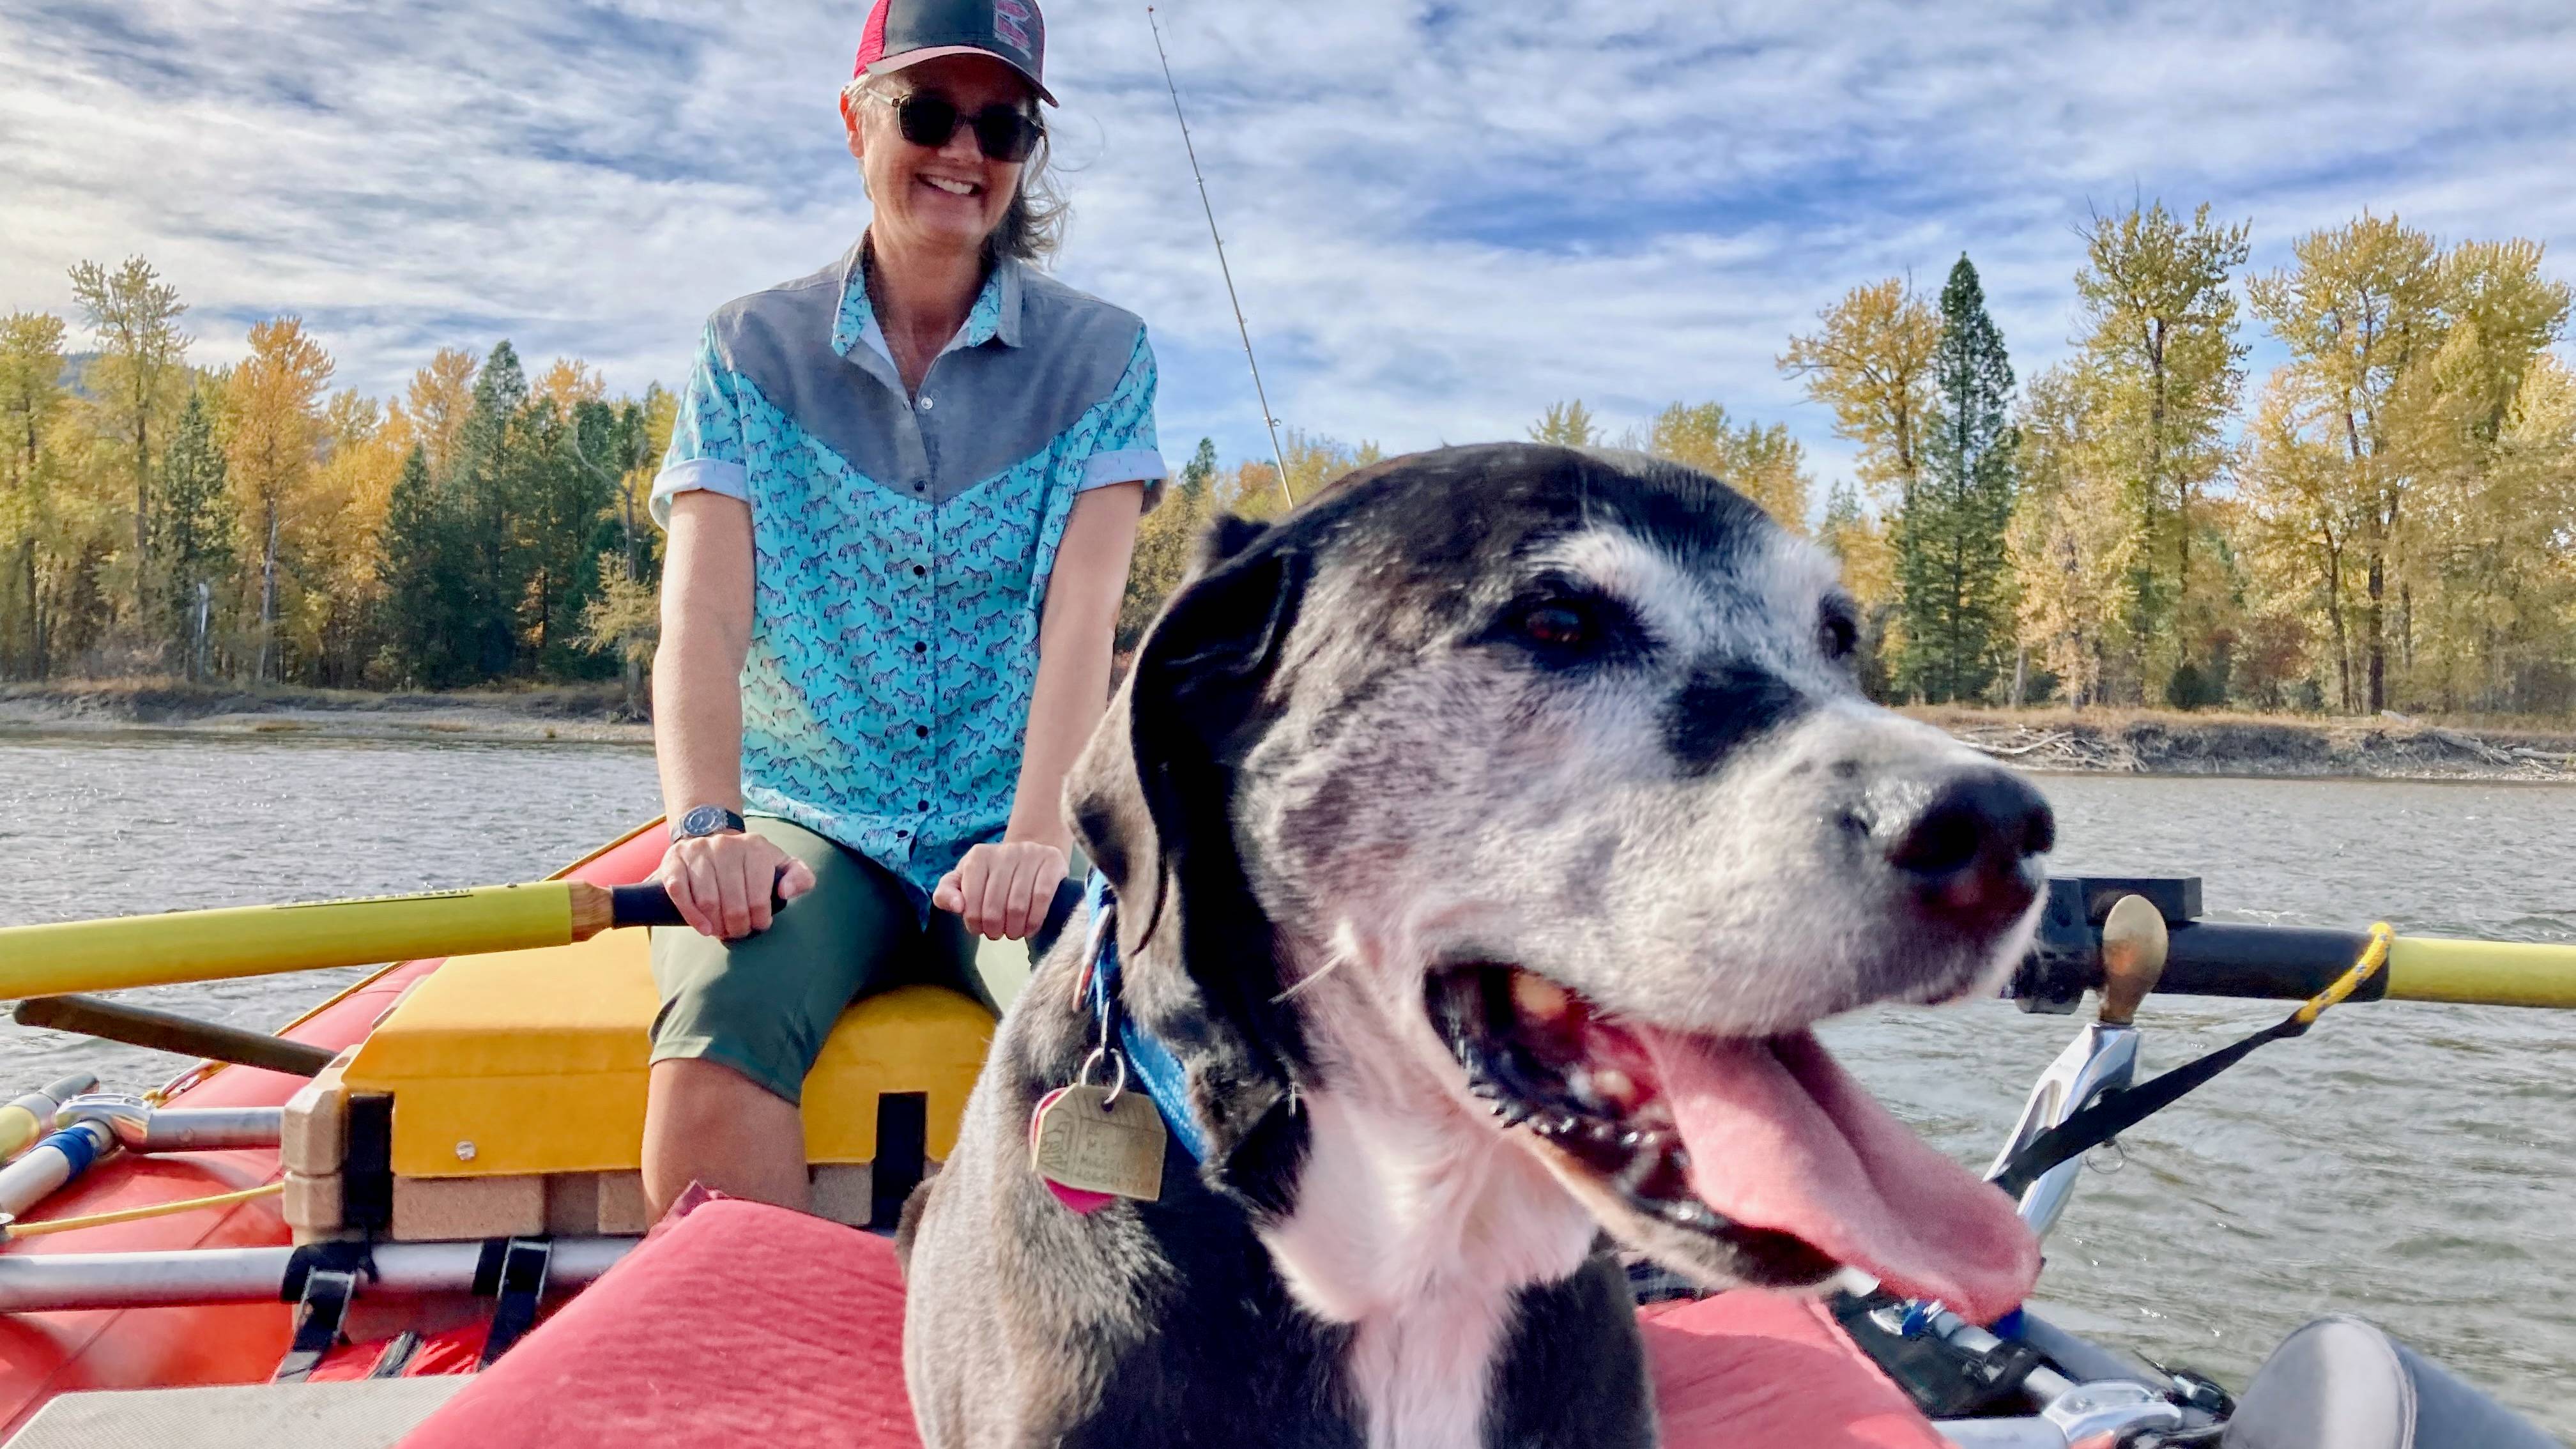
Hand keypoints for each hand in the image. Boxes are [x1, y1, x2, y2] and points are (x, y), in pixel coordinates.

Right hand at [655, 831, 816, 939]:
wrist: (712, 837)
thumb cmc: (750, 862)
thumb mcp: (781, 865)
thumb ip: (800, 877)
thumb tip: (786, 892)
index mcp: (755, 848)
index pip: (758, 896)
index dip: (759, 919)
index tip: (758, 926)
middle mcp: (725, 846)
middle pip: (732, 902)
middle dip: (737, 926)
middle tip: (738, 932)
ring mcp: (698, 851)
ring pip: (707, 900)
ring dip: (715, 924)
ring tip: (721, 930)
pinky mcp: (674, 860)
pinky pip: (679, 892)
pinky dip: (691, 915)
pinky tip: (703, 928)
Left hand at [933, 840, 1066, 940]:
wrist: (1031, 855)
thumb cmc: (993, 875)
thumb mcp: (964, 879)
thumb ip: (947, 893)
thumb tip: (956, 907)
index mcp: (978, 857)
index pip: (970, 899)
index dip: (974, 921)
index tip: (979, 930)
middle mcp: (1004, 852)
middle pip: (995, 905)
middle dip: (994, 928)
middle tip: (997, 934)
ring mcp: (1030, 855)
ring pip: (1018, 904)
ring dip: (1014, 928)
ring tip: (1013, 933)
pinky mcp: (1052, 861)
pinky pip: (1042, 897)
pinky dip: (1034, 920)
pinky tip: (1030, 928)